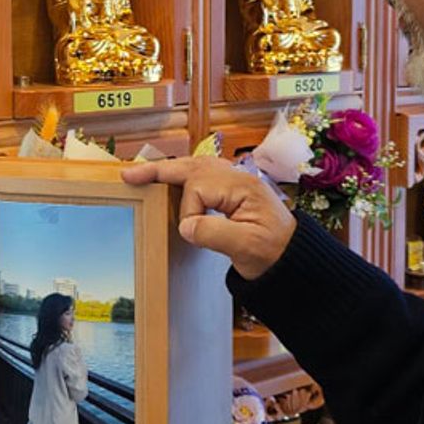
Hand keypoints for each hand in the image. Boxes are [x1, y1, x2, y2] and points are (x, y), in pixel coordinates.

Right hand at [121, 157, 294, 280]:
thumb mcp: (246, 247)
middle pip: (192, 165)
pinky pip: (202, 175)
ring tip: (143, 173)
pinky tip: (170, 179)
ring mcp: (235, 181)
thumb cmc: (274, 253)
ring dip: (170, 170)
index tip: (192, 233)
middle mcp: (237, 177)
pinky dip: (183, 175)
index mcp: (242, 187)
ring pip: (195, 166)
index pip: (198, 188)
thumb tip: (185, 225)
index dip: (188, 211)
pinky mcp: (232, 191)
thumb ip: (214, 233)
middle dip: (160, 170)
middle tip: (129, 174)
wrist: (293, 257)